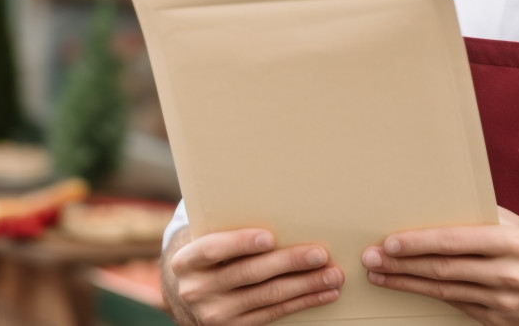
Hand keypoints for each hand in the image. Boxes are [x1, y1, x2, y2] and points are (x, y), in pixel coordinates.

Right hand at [167, 228, 343, 325]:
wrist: (190, 294)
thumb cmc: (210, 255)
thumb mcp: (206, 239)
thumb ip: (227, 227)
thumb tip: (278, 205)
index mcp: (186, 260)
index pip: (212, 249)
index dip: (240, 243)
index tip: (269, 237)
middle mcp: (197, 289)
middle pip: (248, 273)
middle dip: (288, 262)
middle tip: (319, 254)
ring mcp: (216, 313)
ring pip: (268, 296)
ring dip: (305, 285)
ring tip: (332, 274)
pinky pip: (275, 313)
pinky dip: (303, 302)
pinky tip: (323, 293)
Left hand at [361, 208, 518, 324]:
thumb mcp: (517, 225)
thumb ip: (481, 216)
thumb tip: (433, 201)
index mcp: (514, 242)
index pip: (456, 241)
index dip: (420, 243)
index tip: (390, 241)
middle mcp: (511, 274)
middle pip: (444, 269)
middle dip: (402, 264)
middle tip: (370, 258)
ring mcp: (505, 303)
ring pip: (444, 291)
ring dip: (406, 282)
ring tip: (378, 274)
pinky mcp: (499, 322)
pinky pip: (456, 305)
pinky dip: (427, 295)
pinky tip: (405, 287)